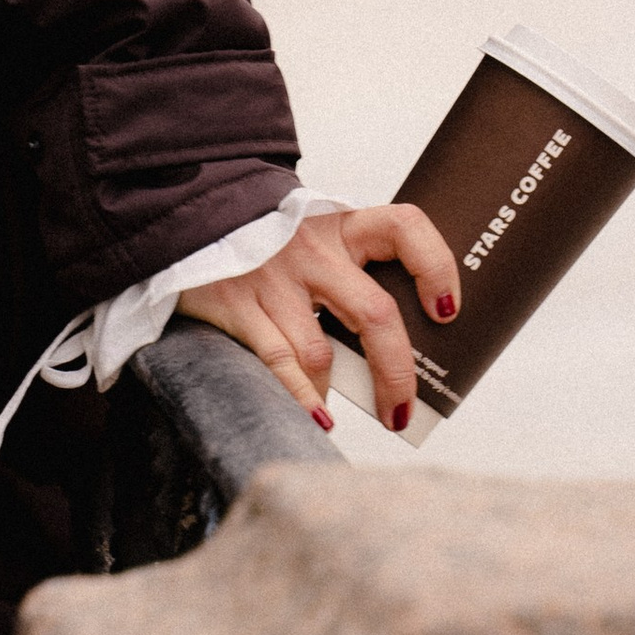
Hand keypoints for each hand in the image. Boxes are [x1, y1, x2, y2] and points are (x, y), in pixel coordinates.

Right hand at [181, 204, 456, 437]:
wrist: (187, 216)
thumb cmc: (268, 241)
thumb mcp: (317, 238)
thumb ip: (352, 272)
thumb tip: (399, 344)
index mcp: (342, 225)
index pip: (405, 227)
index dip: (435, 265)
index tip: (447, 310)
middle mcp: (313, 249)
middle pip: (374, 313)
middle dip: (396, 371)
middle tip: (403, 409)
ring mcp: (273, 277)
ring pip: (322, 351)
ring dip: (340, 393)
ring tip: (349, 415)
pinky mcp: (235, 303)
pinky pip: (278, 362)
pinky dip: (302, 399)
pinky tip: (318, 418)